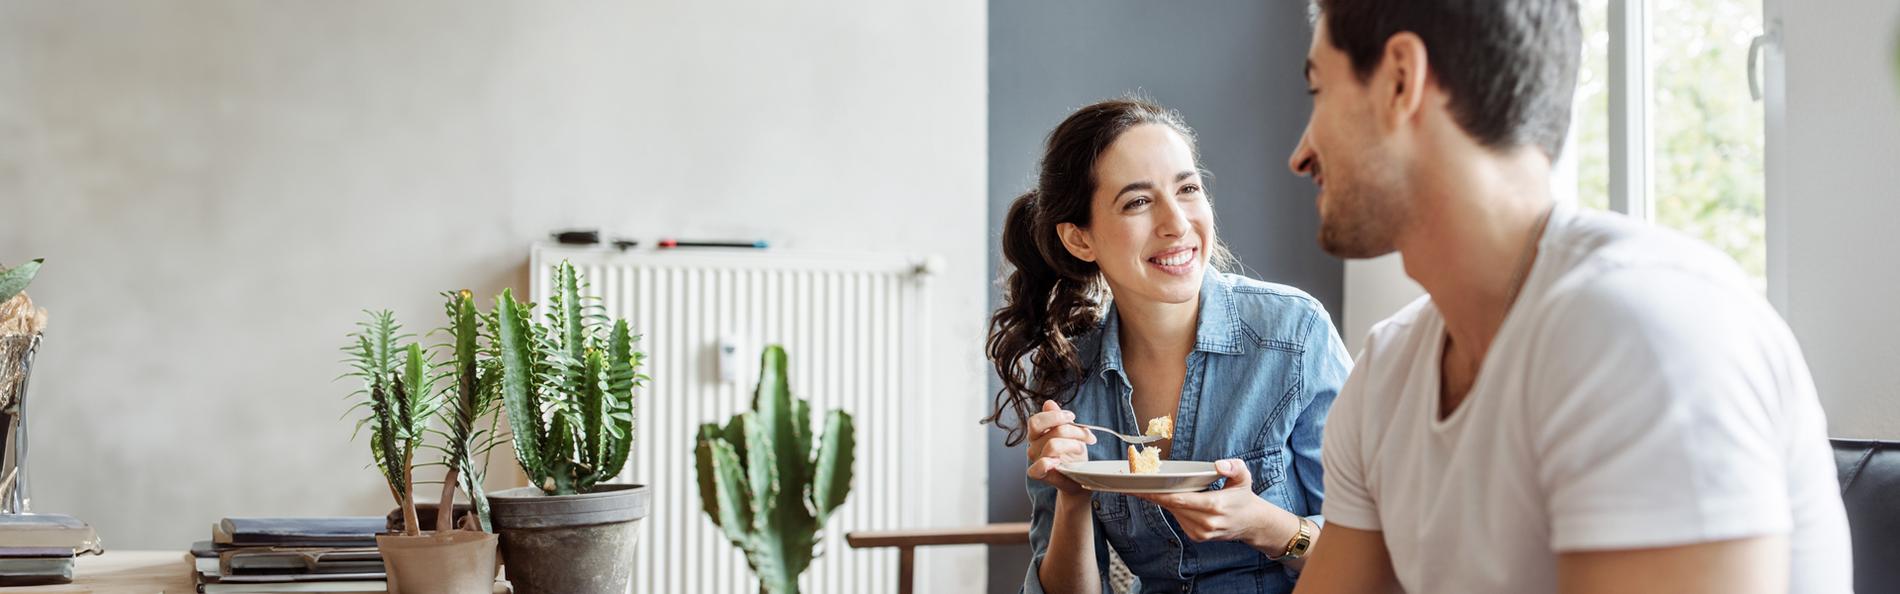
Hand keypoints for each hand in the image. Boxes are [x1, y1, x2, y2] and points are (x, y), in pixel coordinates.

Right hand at [1025, 400, 1095, 494]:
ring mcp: (1035, 459)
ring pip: (1052, 445)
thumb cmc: (1074, 454)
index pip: (1036, 420)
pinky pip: (1038, 466)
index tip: (1073, 417)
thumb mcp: (1071, 433)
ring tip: (1081, 449)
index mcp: (1038, 433)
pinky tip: (1060, 462)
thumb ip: (1059, 419)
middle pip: (1051, 431)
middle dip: (1073, 431)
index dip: (1055, 416)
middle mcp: (1033, 445)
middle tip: (1086, 436)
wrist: (1079, 477)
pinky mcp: (1038, 474)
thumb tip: (1049, 403)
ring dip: (1073, 445)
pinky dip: (1048, 462)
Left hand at [1135, 459, 1295, 551]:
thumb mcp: (1244, 477)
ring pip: (1174, 513)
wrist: (1251, 523)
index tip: (1141, 488)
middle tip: (1135, 483)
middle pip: (1172, 506)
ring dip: (1163, 501)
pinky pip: (1179, 519)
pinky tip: (1172, 499)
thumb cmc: (1243, 497)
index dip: (1159, 494)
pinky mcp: (1197, 537)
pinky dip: (1174, 508)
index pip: (1180, 500)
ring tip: (1151, 487)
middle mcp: (1206, 522)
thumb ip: (1234, 467)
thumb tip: (1219, 465)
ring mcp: (1201, 532)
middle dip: (1154, 495)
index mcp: (1214, 506)